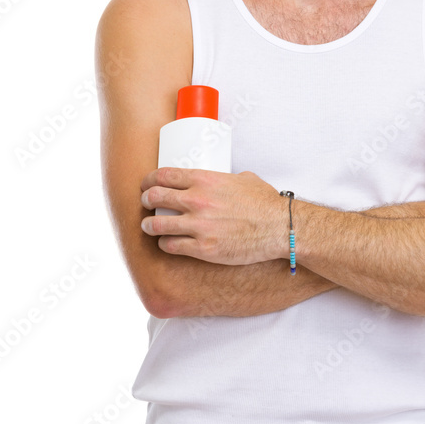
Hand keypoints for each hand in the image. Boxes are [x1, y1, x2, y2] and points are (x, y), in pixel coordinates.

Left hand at [139, 166, 286, 264]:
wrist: (279, 228)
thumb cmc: (265, 203)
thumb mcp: (245, 179)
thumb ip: (228, 177)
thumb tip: (225, 179)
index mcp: (204, 179)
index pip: (164, 175)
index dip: (149, 180)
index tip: (146, 185)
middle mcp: (197, 200)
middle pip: (155, 197)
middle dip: (145, 200)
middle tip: (146, 204)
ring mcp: (198, 225)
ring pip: (157, 225)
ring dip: (148, 226)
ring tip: (149, 227)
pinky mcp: (203, 248)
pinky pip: (171, 246)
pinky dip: (165, 245)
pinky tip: (167, 244)